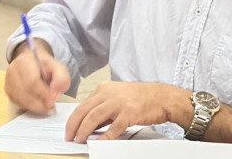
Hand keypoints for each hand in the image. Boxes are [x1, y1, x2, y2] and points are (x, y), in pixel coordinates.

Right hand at [4, 47, 70, 112]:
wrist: (33, 62)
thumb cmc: (45, 66)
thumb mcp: (58, 67)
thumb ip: (61, 78)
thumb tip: (56, 90)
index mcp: (25, 60)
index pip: (33, 80)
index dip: (44, 93)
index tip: (54, 99)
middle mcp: (13, 69)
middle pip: (25, 91)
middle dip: (40, 102)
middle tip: (51, 105)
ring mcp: (8, 80)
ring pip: (20, 99)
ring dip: (35, 106)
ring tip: (46, 106)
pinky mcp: (7, 90)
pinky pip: (17, 103)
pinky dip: (29, 106)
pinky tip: (37, 104)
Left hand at [65, 81, 192, 142]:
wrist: (162, 97)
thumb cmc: (141, 99)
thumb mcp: (117, 98)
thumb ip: (103, 110)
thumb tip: (89, 125)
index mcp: (104, 89)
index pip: (82, 104)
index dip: (73, 119)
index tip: (69, 130)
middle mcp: (109, 93)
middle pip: (84, 110)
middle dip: (74, 125)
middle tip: (70, 137)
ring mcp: (119, 102)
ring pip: (94, 117)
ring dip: (84, 130)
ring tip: (80, 140)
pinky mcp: (129, 112)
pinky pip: (113, 127)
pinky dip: (105, 136)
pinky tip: (99, 142)